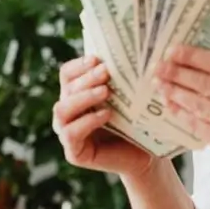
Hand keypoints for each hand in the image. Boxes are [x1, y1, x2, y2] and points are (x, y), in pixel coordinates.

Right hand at [52, 56, 156, 176]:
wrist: (146, 155)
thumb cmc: (137, 123)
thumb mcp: (128, 97)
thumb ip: (119, 79)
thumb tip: (123, 53)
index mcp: (77, 95)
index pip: (67, 74)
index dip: (79, 65)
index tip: (97, 58)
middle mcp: (68, 113)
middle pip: (67, 88)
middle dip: (86, 78)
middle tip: (106, 72)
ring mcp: (67, 133)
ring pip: (62, 109)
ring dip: (83, 97)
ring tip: (105, 92)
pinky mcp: (74, 153)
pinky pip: (71, 133)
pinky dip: (87, 122)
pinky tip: (106, 115)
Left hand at [153, 45, 209, 183]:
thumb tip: (198, 60)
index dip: (195, 56)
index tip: (173, 50)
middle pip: (208, 83)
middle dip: (178, 73)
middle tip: (157, 66)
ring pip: (200, 103)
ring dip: (176, 92)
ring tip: (159, 83)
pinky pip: (199, 124)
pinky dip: (182, 114)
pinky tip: (170, 105)